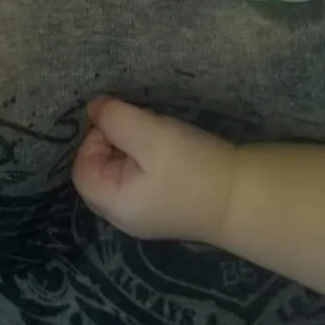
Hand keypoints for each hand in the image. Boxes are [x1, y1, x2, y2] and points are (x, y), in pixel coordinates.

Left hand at [73, 96, 236, 242]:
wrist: (243, 196)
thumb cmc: (192, 166)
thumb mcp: (149, 133)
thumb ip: (115, 118)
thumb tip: (92, 108)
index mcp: (114, 204)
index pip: (81, 168)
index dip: (95, 139)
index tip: (122, 123)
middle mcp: (124, 216)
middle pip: (98, 171)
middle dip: (114, 142)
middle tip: (141, 127)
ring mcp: (145, 214)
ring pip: (121, 171)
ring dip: (133, 147)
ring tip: (157, 136)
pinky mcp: (164, 206)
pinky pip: (140, 178)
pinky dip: (147, 158)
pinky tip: (168, 148)